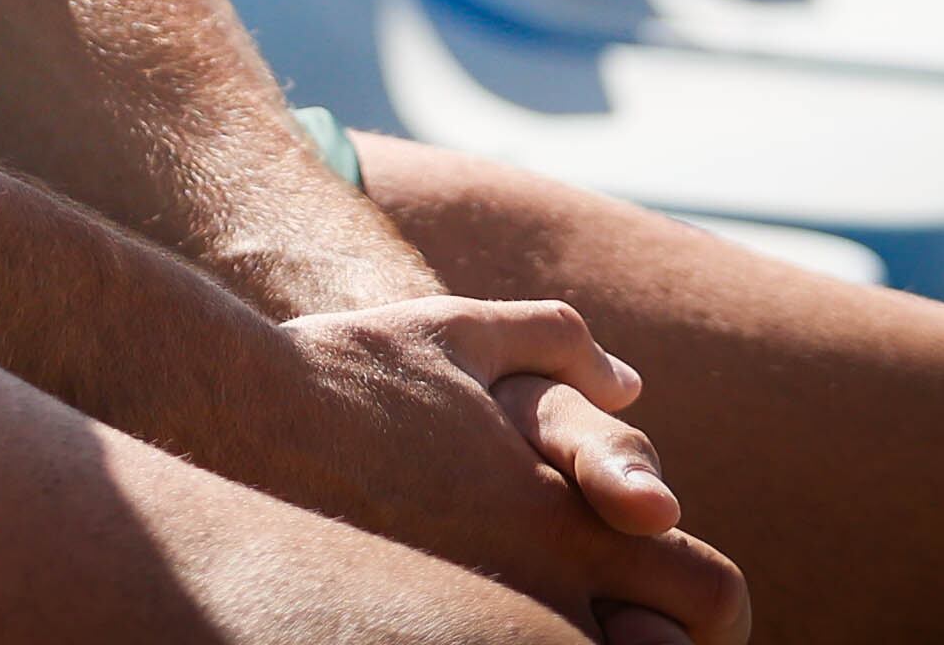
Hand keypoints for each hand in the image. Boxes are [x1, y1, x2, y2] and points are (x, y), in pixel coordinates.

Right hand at [275, 298, 747, 641]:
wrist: (229, 418)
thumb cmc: (345, 371)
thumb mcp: (455, 329)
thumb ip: (554, 342)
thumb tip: (629, 382)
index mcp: (568, 514)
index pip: (714, 596)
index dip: (712, 614)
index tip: (677, 613)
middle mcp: (538, 586)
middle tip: (631, 633)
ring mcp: (476, 621)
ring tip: (537, 625)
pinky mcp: (410, 634)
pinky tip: (455, 627)